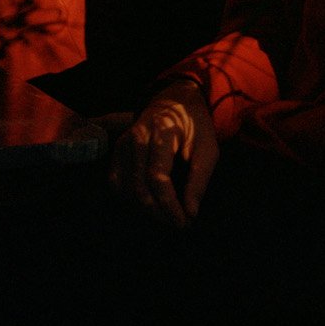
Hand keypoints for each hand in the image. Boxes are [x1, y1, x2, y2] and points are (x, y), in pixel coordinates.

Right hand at [110, 82, 218, 228]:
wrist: (175, 100)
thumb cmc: (195, 125)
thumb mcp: (208, 148)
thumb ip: (199, 180)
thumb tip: (190, 214)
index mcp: (162, 131)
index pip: (158, 177)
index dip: (170, 206)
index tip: (185, 223)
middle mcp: (137, 136)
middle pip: (140, 187)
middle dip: (160, 213)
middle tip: (178, 225)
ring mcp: (123, 142)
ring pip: (126, 189)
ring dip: (146, 211)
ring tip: (167, 216)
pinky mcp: (117, 150)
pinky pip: (116, 183)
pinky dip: (131, 200)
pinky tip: (150, 204)